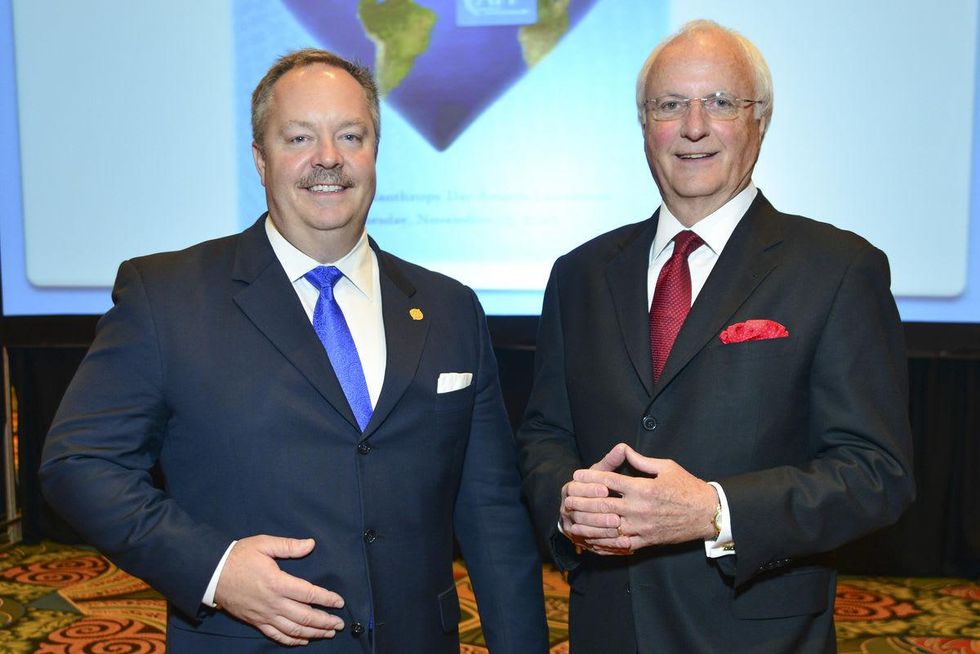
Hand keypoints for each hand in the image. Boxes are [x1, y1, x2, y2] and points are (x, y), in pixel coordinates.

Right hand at [214, 535, 345, 645]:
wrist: (211, 574)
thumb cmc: (239, 557)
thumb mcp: (263, 544)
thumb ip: (289, 546)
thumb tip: (311, 544)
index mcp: (278, 582)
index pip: (309, 594)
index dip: (327, 599)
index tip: (340, 602)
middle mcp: (273, 603)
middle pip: (305, 616)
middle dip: (325, 621)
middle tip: (339, 623)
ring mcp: (264, 615)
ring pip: (294, 629)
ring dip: (313, 633)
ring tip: (328, 633)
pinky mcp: (256, 622)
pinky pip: (277, 635)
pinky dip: (292, 640)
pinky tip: (303, 640)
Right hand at [560, 444, 630, 553]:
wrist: (582, 510)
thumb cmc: (597, 488)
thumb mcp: (600, 473)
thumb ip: (610, 462)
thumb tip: (622, 447)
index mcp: (570, 490)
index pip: (575, 489)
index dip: (589, 489)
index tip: (605, 489)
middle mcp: (566, 508)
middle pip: (579, 512)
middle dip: (597, 513)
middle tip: (616, 514)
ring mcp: (571, 526)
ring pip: (584, 529)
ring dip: (601, 530)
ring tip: (619, 528)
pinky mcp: (580, 540)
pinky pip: (592, 544)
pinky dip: (607, 545)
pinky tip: (623, 545)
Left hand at [564, 444, 717, 553]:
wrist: (707, 514)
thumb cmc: (687, 487)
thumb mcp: (666, 467)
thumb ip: (641, 460)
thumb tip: (623, 449)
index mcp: (644, 488)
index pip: (610, 481)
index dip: (590, 477)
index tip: (577, 474)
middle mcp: (640, 508)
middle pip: (603, 504)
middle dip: (582, 501)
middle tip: (567, 498)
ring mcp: (642, 527)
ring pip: (608, 527)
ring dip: (587, 524)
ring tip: (572, 520)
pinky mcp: (646, 541)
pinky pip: (620, 544)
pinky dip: (603, 543)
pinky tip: (591, 540)